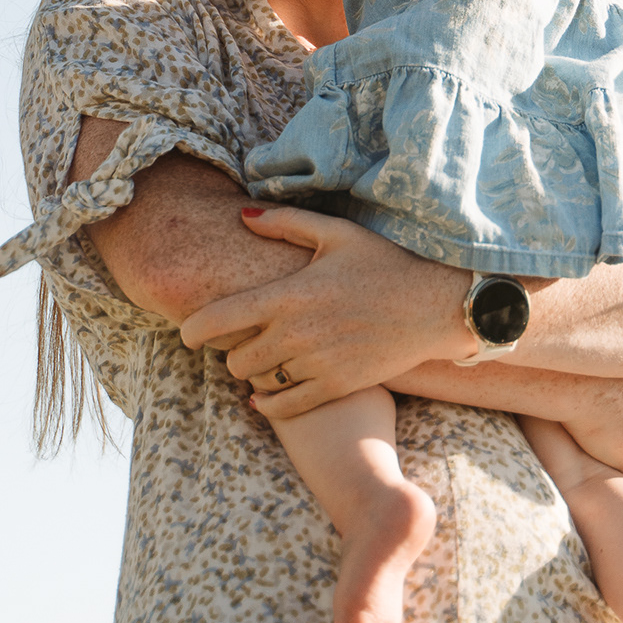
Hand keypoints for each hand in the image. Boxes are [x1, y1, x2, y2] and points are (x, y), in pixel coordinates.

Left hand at [180, 203, 471, 411]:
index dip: (193, 330)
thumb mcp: (337, 234)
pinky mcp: (336, 386)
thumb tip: (242, 215)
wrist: (435, 305)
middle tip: (236, 342)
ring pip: (259, 382)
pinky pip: (286, 407)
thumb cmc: (386, 263)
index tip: (187, 333)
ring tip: (258, 362)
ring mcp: (316, 364)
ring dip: (252, 375)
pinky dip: (268, 404)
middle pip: (235, 358)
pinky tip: (264, 395)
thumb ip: (285, 224)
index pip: (220, 319)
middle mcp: (297, 334)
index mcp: (290, 294)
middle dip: (229, 352)